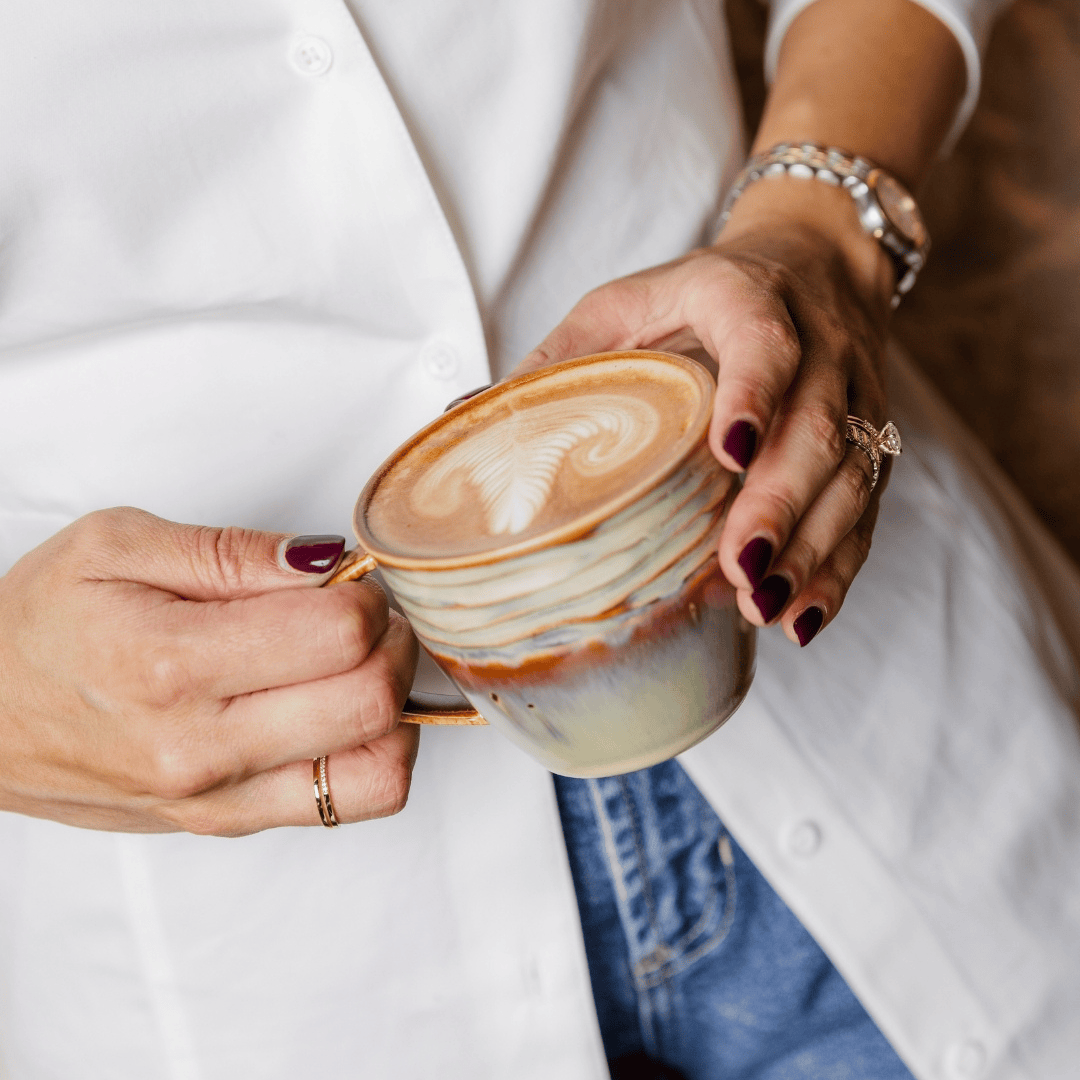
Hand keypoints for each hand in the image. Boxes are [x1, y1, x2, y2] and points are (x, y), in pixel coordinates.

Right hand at [0, 508, 418, 833]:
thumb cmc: (39, 626)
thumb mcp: (115, 546)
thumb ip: (235, 551)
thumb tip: (328, 560)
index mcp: (171, 662)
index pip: (337, 634)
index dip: (366, 595)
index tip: (348, 580)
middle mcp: (202, 746)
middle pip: (371, 700)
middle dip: (393, 641)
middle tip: (366, 613)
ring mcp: (220, 797)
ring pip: (379, 765)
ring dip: (396, 701)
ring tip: (360, 662)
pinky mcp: (229, 823)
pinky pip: (352, 804)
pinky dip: (377, 752)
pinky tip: (343, 710)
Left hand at [517, 177, 896, 645]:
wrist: (814, 261)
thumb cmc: (695, 294)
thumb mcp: (619, 306)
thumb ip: (559, 361)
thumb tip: (466, 427)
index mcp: (742, 296)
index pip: (762, 339)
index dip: (755, 393)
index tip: (732, 452)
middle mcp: (815, 342)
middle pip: (818, 424)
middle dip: (781, 504)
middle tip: (740, 568)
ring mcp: (855, 391)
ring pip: (854, 473)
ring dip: (813, 549)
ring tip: (765, 608)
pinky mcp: (873, 435)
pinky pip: (868, 507)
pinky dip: (838, 567)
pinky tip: (800, 617)